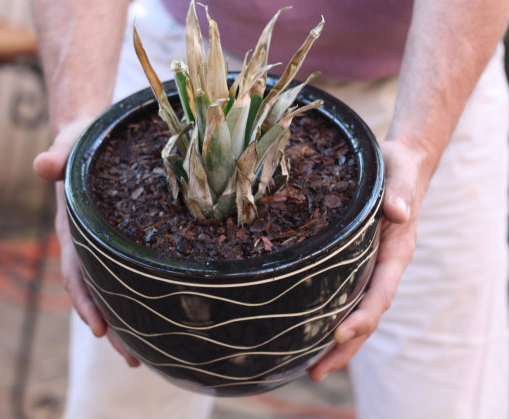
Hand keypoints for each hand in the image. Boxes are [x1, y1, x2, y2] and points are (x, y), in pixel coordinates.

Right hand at [34, 117, 139, 366]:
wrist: (91, 137)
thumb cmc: (80, 142)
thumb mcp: (69, 146)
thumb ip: (57, 157)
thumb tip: (41, 165)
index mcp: (74, 229)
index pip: (77, 272)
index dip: (86, 300)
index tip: (99, 328)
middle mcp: (89, 243)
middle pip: (98, 292)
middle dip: (113, 326)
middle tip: (133, 358)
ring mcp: (106, 245)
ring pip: (116, 289)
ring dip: (128, 320)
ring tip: (147, 352)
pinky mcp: (125, 239)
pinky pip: (131, 272)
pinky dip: (141, 294)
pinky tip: (161, 312)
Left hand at [308, 139, 428, 380]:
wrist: (398, 166)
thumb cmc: (397, 169)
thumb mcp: (398, 174)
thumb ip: (399, 192)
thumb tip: (398, 212)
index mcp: (395, 251)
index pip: (381, 292)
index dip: (362, 316)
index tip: (339, 334)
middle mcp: (384, 267)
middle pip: (367, 316)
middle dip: (345, 347)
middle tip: (316, 372)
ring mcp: (370, 269)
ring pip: (355, 313)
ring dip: (336, 343)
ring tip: (310, 368)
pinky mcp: (355, 264)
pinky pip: (345, 297)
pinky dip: (330, 319)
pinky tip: (308, 334)